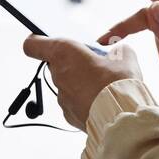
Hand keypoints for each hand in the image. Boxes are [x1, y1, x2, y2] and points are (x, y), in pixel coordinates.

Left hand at [22, 36, 141, 130]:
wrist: (121, 118)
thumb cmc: (118, 84)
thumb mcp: (125, 56)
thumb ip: (116, 50)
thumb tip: (118, 51)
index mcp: (64, 53)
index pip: (33, 44)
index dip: (38, 40)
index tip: (47, 39)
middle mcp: (57, 75)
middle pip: (55, 63)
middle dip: (72, 61)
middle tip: (93, 62)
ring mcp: (61, 97)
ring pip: (66, 83)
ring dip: (79, 81)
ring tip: (101, 84)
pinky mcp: (68, 115)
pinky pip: (73, 101)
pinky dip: (84, 99)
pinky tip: (101, 99)